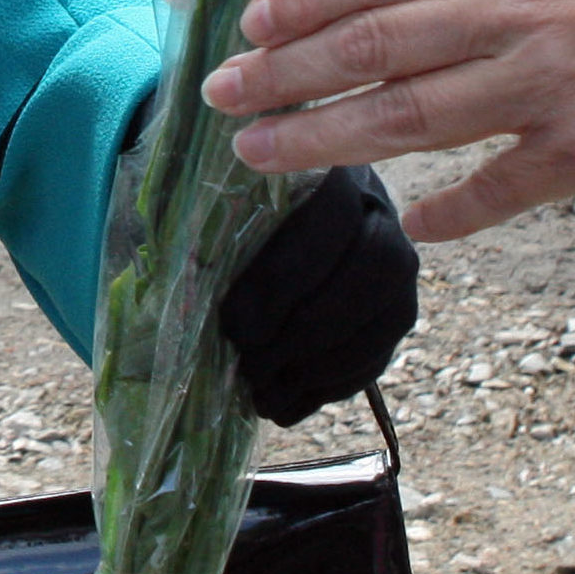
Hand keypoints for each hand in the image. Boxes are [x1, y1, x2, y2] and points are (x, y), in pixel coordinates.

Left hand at [212, 165, 419, 424]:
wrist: (278, 220)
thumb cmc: (234, 211)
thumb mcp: (218, 203)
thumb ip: (206, 224)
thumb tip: (177, 277)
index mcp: (330, 168)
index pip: (330, 212)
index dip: (283, 273)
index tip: (233, 322)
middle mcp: (379, 210)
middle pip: (372, 267)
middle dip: (307, 328)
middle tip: (250, 365)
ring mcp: (398, 265)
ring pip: (384, 318)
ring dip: (320, 367)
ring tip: (262, 396)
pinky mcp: (395, 312)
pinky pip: (380, 354)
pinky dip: (331, 387)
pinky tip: (286, 405)